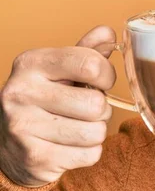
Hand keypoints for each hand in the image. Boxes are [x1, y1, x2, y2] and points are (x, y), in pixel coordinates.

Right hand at [0, 26, 116, 186]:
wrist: (9, 147)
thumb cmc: (45, 101)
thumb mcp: (61, 71)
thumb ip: (86, 52)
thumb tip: (108, 33)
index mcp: (31, 63)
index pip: (90, 64)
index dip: (107, 75)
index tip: (101, 81)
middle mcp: (22, 92)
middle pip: (96, 103)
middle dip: (101, 109)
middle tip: (84, 110)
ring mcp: (24, 127)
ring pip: (96, 131)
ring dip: (96, 132)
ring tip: (76, 127)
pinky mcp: (36, 157)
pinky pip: (91, 154)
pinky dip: (89, 152)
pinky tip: (70, 145)